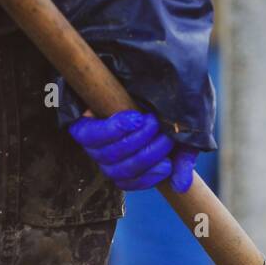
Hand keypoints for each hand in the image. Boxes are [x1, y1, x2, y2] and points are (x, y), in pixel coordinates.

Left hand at [68, 110, 197, 192]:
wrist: (152, 79)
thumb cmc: (165, 114)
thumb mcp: (181, 139)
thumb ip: (182, 162)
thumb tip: (181, 186)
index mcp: (126, 163)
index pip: (127, 182)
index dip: (146, 178)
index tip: (167, 164)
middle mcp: (106, 156)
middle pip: (119, 169)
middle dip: (146, 154)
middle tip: (164, 135)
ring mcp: (93, 142)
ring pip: (108, 154)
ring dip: (133, 140)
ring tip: (152, 122)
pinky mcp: (82, 124)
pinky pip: (91, 136)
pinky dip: (114, 129)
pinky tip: (133, 119)